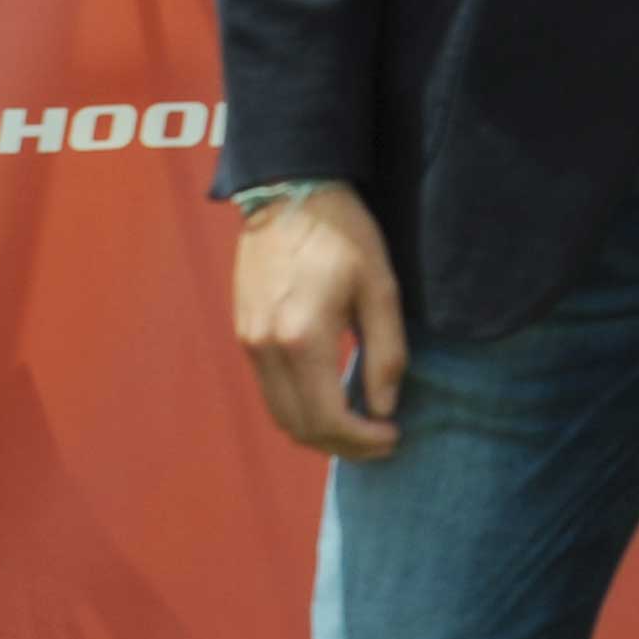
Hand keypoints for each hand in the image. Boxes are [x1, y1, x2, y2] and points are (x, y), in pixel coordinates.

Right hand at [233, 185, 408, 457]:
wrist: (290, 193)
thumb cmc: (343, 234)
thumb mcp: (380, 288)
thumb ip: (385, 353)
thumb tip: (385, 407)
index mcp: (302, 338)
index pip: (328, 419)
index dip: (362, 441)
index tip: (394, 436)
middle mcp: (266, 348)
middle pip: (299, 427)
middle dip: (342, 445)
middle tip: (380, 440)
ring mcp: (249, 342)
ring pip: (280, 414)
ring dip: (318, 430)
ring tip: (360, 426)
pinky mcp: (244, 333)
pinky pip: (270, 390)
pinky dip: (299, 407)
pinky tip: (330, 398)